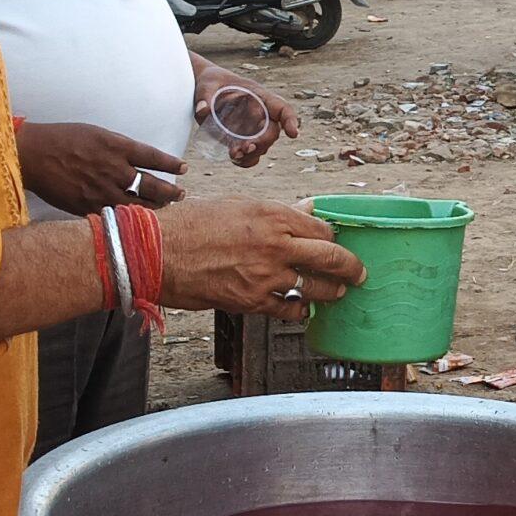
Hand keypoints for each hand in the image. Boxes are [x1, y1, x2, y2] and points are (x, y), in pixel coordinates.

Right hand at [19, 121, 184, 214]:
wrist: (32, 154)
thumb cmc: (63, 139)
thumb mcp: (97, 133)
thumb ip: (120, 147)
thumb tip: (139, 159)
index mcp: (117, 147)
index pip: (153, 157)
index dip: (171, 164)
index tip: (183, 168)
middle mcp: (113, 169)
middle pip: (152, 185)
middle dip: (171, 192)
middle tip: (181, 195)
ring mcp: (102, 190)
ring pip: (138, 205)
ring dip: (155, 207)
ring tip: (165, 207)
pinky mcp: (88, 206)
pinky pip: (116, 215)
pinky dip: (129, 217)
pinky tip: (138, 219)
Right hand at [157, 199, 365, 314]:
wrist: (156, 252)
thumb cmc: (190, 224)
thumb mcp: (236, 206)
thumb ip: (275, 212)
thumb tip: (305, 210)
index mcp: (272, 215)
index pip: (321, 229)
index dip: (333, 238)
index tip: (338, 243)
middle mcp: (275, 244)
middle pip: (330, 257)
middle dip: (351, 267)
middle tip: (360, 273)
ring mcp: (265, 275)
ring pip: (315, 287)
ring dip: (332, 292)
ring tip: (338, 293)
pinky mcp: (251, 301)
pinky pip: (288, 309)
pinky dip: (300, 310)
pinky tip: (303, 309)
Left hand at [194, 62, 297, 165]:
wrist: (206, 88)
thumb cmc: (211, 81)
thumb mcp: (207, 84)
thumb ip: (205, 95)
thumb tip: (203, 110)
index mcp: (259, 97)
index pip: (281, 108)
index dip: (290, 120)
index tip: (293, 134)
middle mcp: (260, 114)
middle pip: (272, 132)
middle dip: (262, 143)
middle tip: (246, 148)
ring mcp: (252, 129)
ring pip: (262, 146)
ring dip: (252, 154)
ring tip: (234, 155)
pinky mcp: (241, 139)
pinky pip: (251, 154)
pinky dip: (246, 160)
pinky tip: (234, 159)